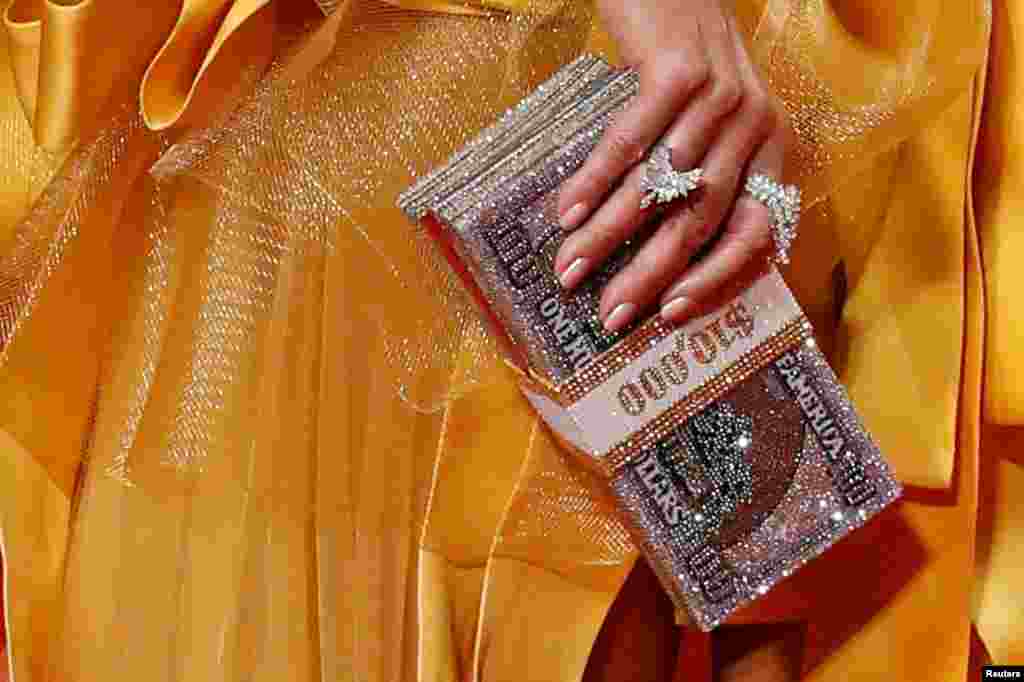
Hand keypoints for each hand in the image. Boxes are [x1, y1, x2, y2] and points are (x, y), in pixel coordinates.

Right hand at [554, 0, 792, 330]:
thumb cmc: (686, 60)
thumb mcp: (712, 120)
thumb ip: (701, 176)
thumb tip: (655, 254)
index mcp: (771, 147)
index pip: (758, 234)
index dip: (715, 281)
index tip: (669, 318)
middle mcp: (756, 125)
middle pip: (702, 220)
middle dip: (649, 274)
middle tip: (609, 313)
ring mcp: (721, 96)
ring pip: (661, 187)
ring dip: (610, 236)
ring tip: (571, 268)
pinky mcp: (679, 69)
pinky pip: (632, 141)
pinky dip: (595, 180)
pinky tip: (568, 211)